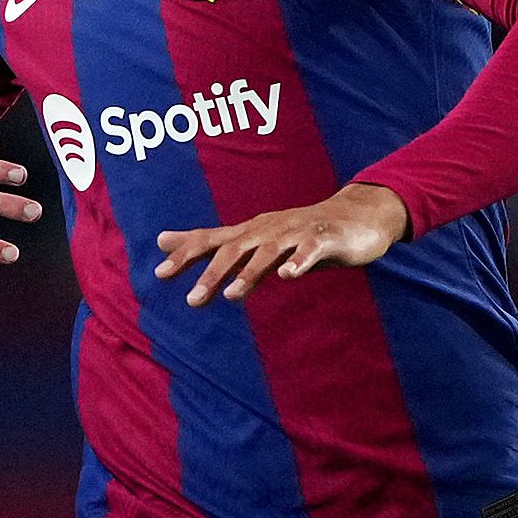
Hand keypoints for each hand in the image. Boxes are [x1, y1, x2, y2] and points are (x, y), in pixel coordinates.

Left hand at [152, 182, 409, 305]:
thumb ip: (210, 243)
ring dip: (249, 274)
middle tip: (191, 301)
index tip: (159, 274)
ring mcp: (296, 234)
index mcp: (249, 232)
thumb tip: (161, 241)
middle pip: (234, 249)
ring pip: (268, 253)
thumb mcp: (252, 238)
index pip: (210, 241)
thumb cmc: (298, 232)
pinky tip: (288, 276)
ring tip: (231, 295)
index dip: (185, 255)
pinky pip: (309, 252)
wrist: (358, 216)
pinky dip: (298, 263)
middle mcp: (267, 230)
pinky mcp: (324, 241)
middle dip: (211, 274)